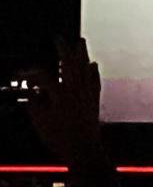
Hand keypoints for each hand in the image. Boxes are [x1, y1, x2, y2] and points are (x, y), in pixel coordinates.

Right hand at [25, 37, 104, 168]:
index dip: (31, 74)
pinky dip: (94, 71)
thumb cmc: (60, 138)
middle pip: (70, 64)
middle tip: (59, 38)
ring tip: (81, 41)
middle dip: (63, 48)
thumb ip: (34, 104)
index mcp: (60, 94)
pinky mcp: (95, 99)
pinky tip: (93, 64)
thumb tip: (33, 93)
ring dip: (82, 53)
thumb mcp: (39, 122)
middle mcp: (75, 90)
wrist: (83, 149)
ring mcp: (87, 93)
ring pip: (84, 68)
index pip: (44, 76)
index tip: (23, 74)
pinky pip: (95, 80)